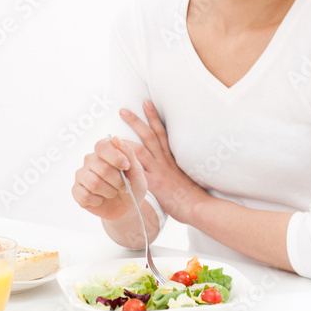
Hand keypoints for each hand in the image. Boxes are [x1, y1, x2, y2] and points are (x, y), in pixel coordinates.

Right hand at [72, 136, 147, 220]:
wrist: (126, 208)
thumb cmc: (132, 186)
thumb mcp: (137, 170)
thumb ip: (128, 153)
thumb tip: (115, 138)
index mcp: (104, 152)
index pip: (102, 146)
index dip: (115, 157)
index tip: (126, 167)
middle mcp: (90, 160)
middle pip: (102, 168)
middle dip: (118, 181)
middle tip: (124, 187)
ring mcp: (82, 175)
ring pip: (93, 183)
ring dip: (109, 192)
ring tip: (113, 193)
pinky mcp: (76, 191)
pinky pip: (84, 195)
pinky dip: (97, 201)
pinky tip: (101, 200)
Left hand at [121, 100, 206, 221]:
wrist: (198, 206)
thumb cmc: (191, 194)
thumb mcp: (182, 175)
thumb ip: (170, 167)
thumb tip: (163, 163)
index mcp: (171, 157)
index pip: (162, 131)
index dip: (153, 117)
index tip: (146, 103)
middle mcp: (164, 160)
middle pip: (149, 136)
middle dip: (136, 122)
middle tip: (123, 110)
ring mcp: (159, 171)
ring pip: (141, 151)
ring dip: (126, 141)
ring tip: (112, 134)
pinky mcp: (155, 184)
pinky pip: (137, 173)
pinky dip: (126, 167)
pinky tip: (115, 162)